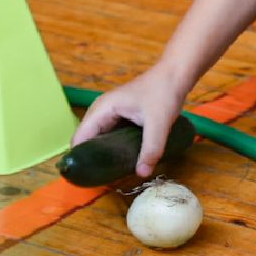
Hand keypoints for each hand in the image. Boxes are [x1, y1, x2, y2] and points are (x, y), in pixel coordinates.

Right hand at [71, 63, 190, 177]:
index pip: (79, 139)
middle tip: (102, 180)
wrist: (175, 75)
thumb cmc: (164, 93)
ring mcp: (110, 113)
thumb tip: (141, 173)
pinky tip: (121, 161)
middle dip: (91, 160)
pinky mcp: (120, 116)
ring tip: (111, 174)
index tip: (87, 179)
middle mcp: (101, 111)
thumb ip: (151, 149)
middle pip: (87, 141)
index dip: (79, 159)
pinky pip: (109, 136)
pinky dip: (112, 148)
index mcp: (102, 109)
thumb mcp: (159, 123)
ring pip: (98, 139)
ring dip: (102, 155)